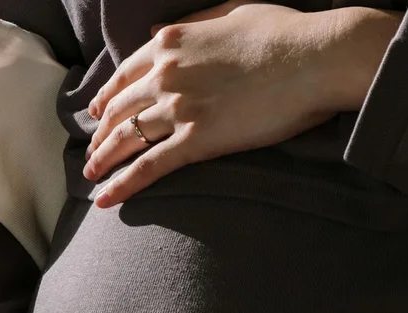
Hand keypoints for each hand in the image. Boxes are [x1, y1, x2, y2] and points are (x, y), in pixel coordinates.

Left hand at [84, 1, 402, 206]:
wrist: (316, 58)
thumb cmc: (284, 32)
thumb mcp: (230, 11)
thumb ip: (191, 24)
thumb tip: (155, 34)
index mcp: (171, 42)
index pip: (124, 75)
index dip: (106, 97)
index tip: (97, 112)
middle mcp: (166, 74)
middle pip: (119, 109)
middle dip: (101, 132)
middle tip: (92, 150)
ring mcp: (179, 108)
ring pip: (126, 138)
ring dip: (104, 159)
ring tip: (91, 175)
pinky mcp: (197, 140)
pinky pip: (149, 167)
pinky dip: (123, 185)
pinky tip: (105, 200)